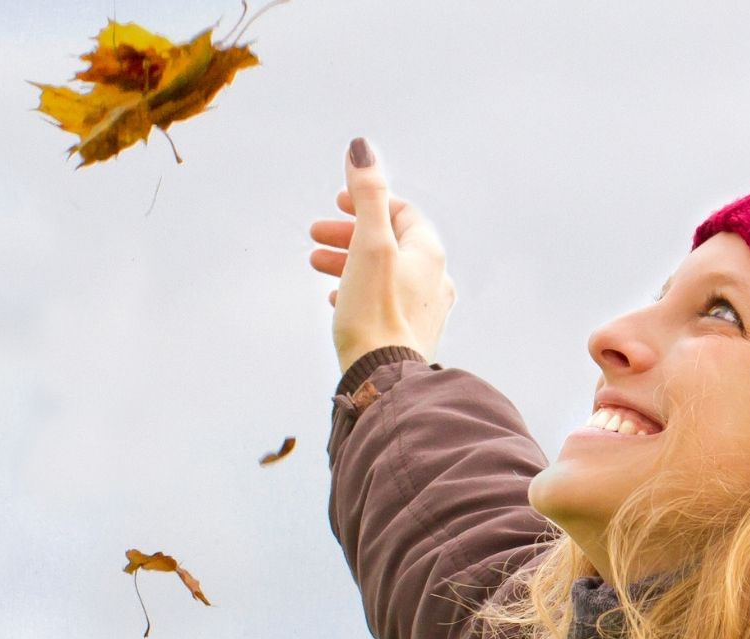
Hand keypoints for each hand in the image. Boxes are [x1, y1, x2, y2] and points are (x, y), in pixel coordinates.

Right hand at [309, 136, 455, 374]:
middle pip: (390, 242)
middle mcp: (435, 280)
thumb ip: (366, 195)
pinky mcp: (409, 336)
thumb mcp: (368, 244)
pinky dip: (358, 290)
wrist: (383, 379)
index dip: (367, 201)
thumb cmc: (375, 311)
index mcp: (429, 254)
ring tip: (314, 263)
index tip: (338, 203)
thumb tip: (363, 148)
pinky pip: (384, 302)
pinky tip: (335, 300)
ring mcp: (424, 310)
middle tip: (314, 235)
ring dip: (348, 261)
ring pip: (383, 272)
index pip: (401, 212)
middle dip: (349, 233)